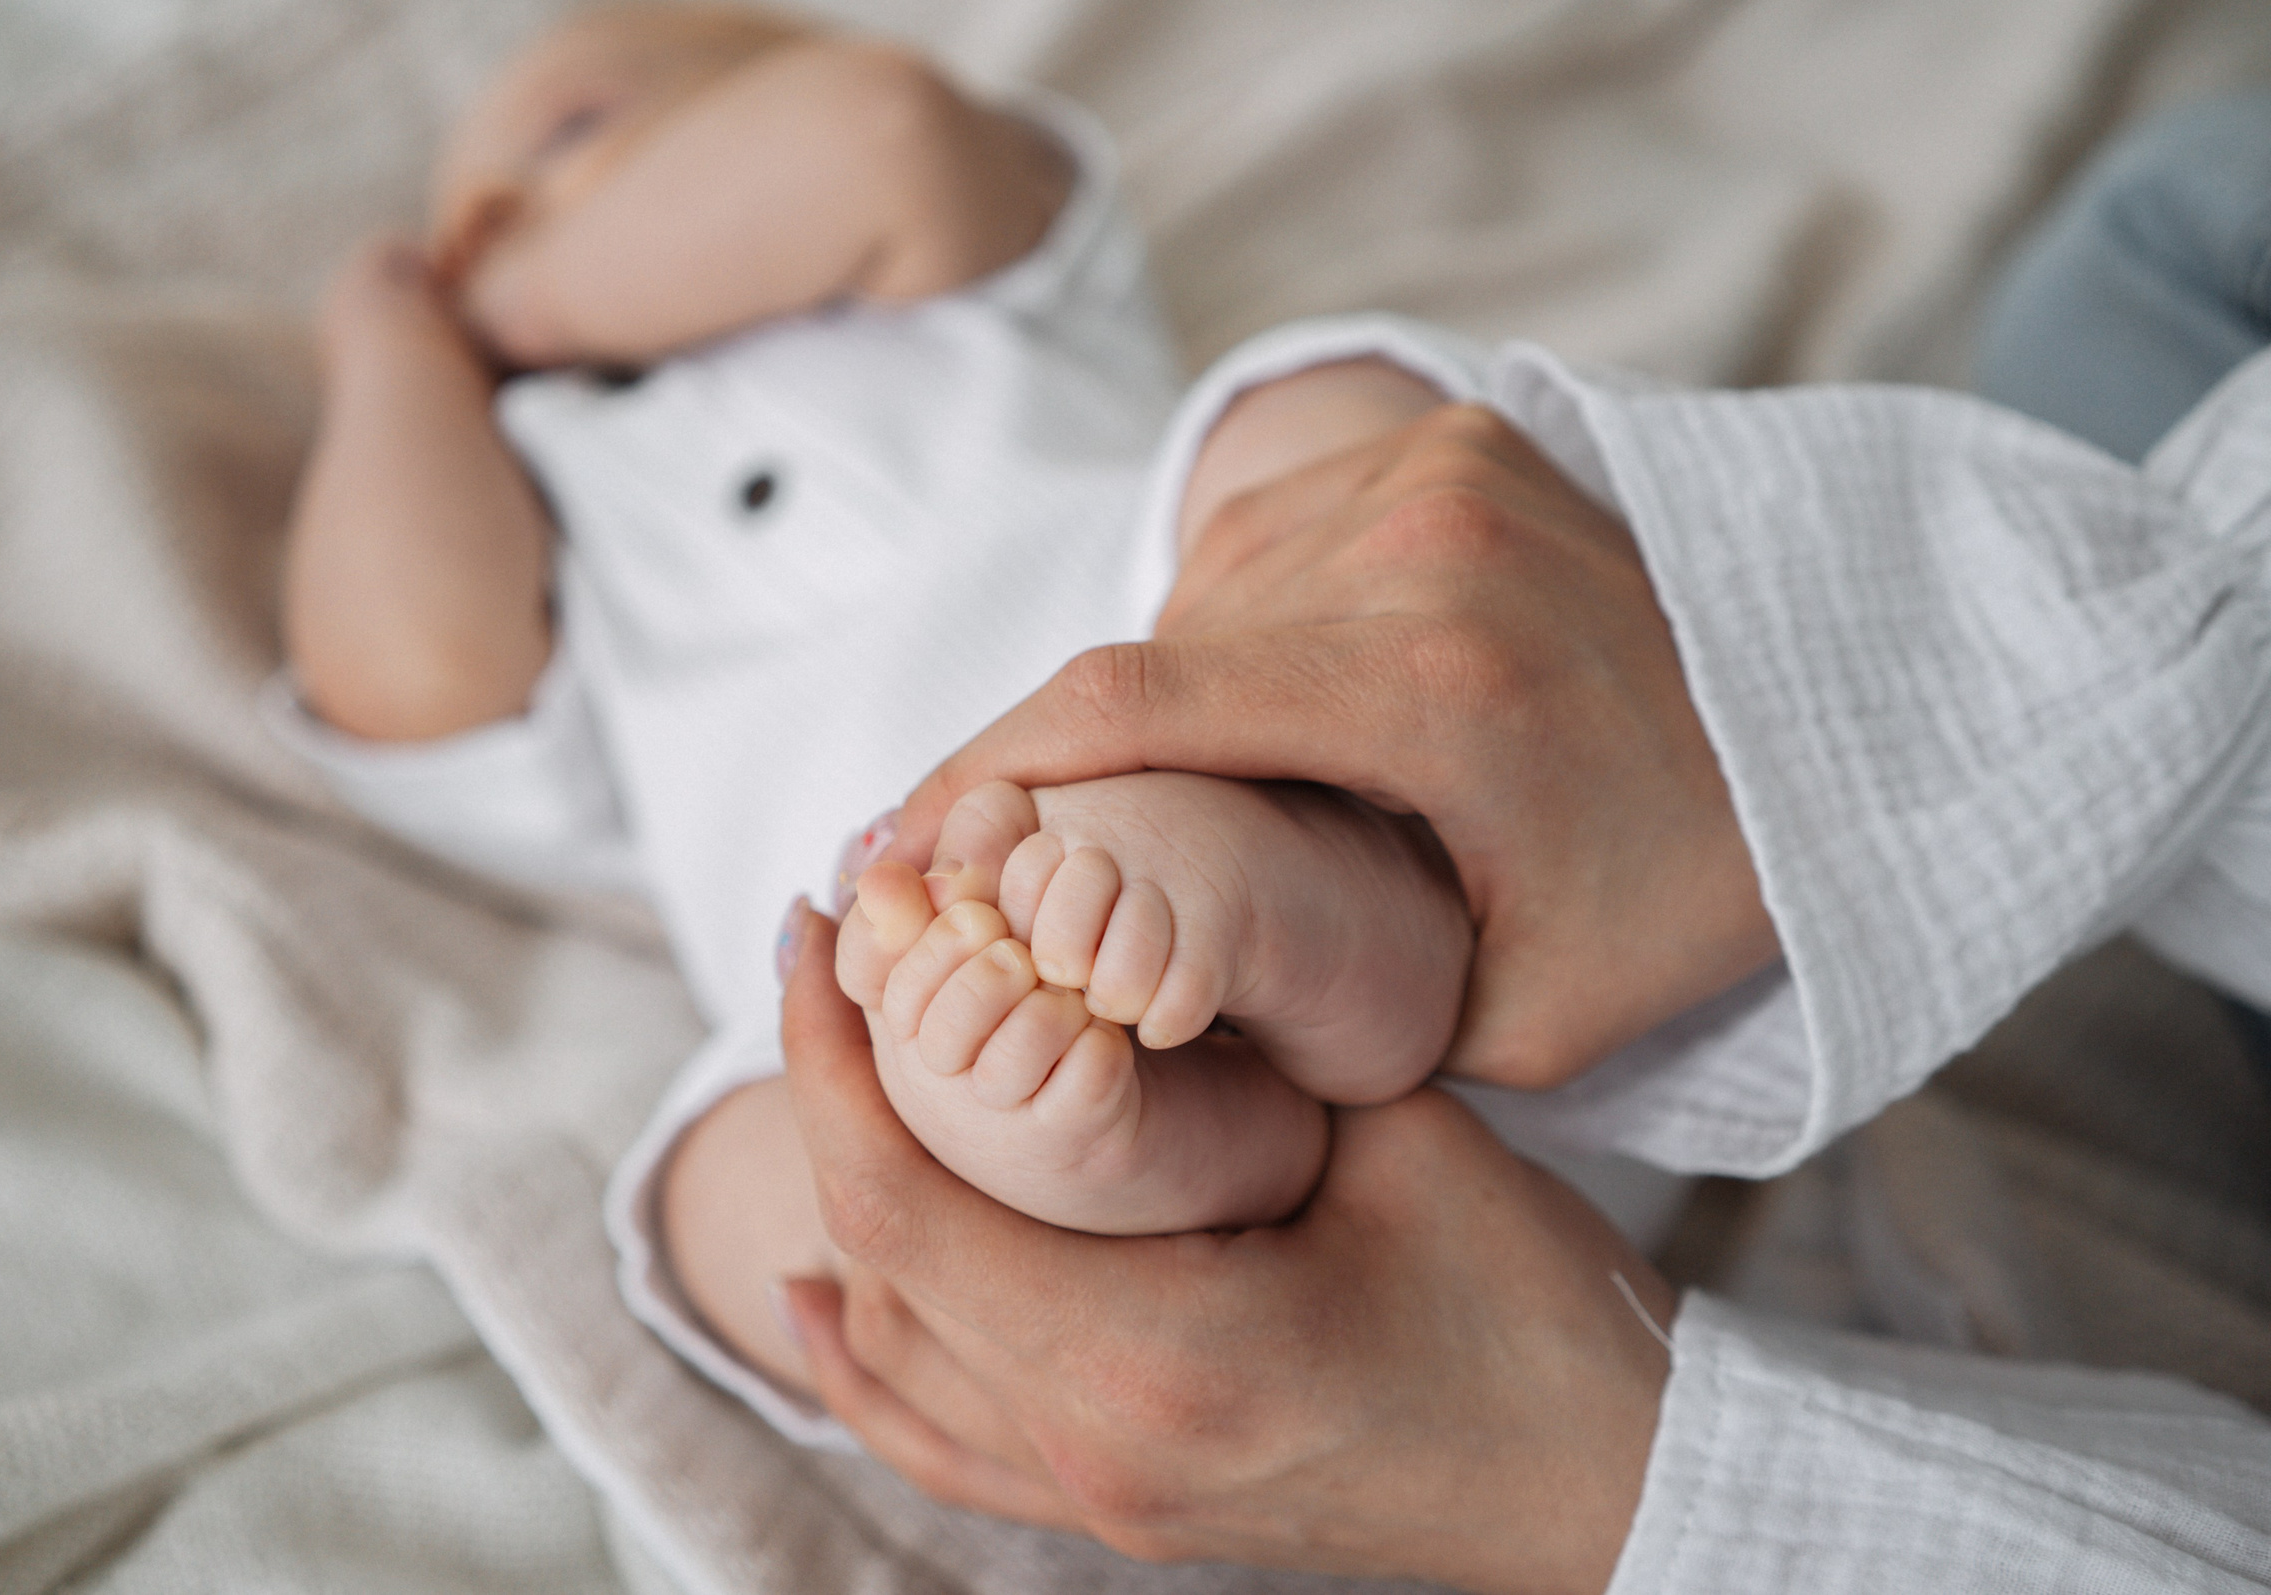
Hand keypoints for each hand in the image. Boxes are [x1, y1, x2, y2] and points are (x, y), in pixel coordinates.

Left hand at [779, 900, 1673, 1594]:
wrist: (1617, 1482)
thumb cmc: (1538, 1314)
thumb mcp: (1395, 1148)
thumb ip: (1241, 1072)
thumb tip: (1104, 960)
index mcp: (1155, 1355)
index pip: (908, 1204)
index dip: (830, 1057)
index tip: (819, 928)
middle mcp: (1097, 1447)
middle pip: (884, 1264)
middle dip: (833, 1096)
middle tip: (837, 956)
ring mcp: (1105, 1497)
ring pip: (895, 1358)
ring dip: (846, 1204)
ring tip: (840, 1063)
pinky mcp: (1129, 1508)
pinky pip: (944, 1444)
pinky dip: (868, 1362)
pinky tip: (820, 1297)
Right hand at [883, 401, 1777, 1086]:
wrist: (1850, 699)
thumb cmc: (1689, 878)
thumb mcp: (1521, 1009)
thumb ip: (1329, 1000)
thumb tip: (1139, 972)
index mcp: (1435, 683)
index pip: (1132, 707)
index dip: (982, 777)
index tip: (893, 852)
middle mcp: (1411, 539)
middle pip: (1152, 659)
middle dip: (1075, 772)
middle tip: (1028, 878)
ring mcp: (1423, 466)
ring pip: (1199, 599)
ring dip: (1172, 707)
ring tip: (1213, 808)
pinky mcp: (1435, 437)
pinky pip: (1265, 544)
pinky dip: (1240, 636)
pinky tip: (1286, 718)